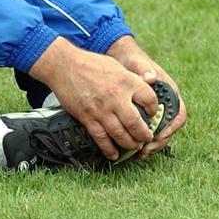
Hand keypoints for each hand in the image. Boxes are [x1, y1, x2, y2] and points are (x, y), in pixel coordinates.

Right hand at [28, 38, 152, 160]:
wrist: (64, 65)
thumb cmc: (91, 63)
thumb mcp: (116, 66)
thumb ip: (131, 79)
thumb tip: (145, 88)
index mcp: (126, 81)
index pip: (150, 100)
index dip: (154, 109)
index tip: (152, 113)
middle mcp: (116, 97)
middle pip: (137, 124)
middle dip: (144, 135)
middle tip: (146, 137)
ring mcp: (101, 109)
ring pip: (120, 135)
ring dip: (130, 144)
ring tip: (134, 146)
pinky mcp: (87, 117)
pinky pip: (101, 138)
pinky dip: (109, 149)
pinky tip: (114, 154)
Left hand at [105, 36, 186, 158]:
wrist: (123, 60)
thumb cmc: (133, 61)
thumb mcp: (138, 63)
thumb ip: (145, 69)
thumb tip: (150, 78)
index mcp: (169, 92)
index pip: (179, 114)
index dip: (173, 127)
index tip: (160, 135)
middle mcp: (166, 104)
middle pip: (170, 129)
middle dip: (160, 141)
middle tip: (146, 149)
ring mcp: (156, 111)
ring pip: (160, 134)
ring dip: (152, 145)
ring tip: (140, 154)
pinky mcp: (145, 116)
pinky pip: (149, 132)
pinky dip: (143, 141)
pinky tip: (133, 149)